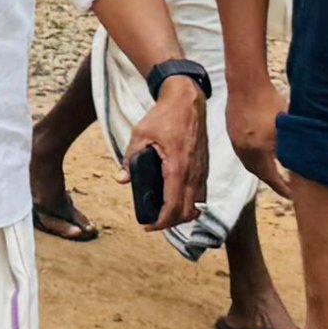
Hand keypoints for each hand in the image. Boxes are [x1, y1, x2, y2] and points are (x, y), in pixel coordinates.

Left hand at [130, 79, 209, 224]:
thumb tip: (122, 180)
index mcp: (177, 168)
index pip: (173, 206)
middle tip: (153, 222)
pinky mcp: (205, 167)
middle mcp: (194, 173)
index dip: (161, 222)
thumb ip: (131, 158)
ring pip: (197, 205)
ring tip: (165, 214)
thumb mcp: (140, 135)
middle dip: (171, 223)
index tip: (148, 226)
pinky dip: (191, 203)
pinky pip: (202, 194)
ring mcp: (202, 171)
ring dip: (182, 215)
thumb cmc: (163, 117)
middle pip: (187, 212)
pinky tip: (177, 200)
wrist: (187, 102)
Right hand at [224, 67, 287, 193]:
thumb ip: (292, 146)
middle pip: (258, 173)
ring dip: (262, 169)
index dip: (283, 188)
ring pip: (249, 163)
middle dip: (272, 181)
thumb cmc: (269, 100)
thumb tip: (301, 162)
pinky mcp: (231, 131)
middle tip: (284, 187)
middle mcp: (244, 150)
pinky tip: (262, 153)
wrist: (245, 83)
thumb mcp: (286, 125)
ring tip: (274, 171)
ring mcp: (235, 141)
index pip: (272, 178)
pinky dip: (254, 158)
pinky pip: (243, 152)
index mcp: (258, 150)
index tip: (292, 196)